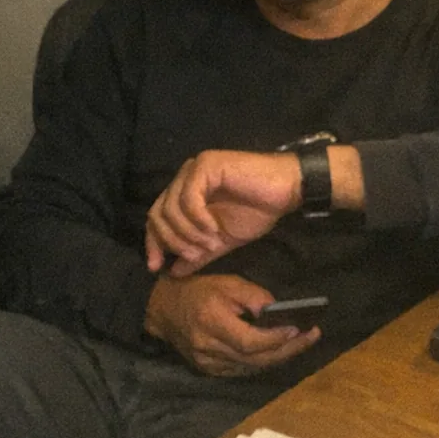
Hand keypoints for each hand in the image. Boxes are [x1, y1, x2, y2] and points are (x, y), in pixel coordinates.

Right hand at [143, 273, 320, 375]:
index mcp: (212, 322)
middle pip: (256, 359)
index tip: (301, 329)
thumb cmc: (196, 290)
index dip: (277, 338)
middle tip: (311, 337)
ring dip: (278, 357)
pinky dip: (261, 361)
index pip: (251, 341)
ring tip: (300, 343)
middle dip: (288, 349)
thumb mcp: (225, 283)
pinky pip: (242, 370)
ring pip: (251, 367)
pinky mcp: (208, 369)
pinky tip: (276, 351)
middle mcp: (209, 347)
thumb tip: (278, 312)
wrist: (161, 308)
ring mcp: (208, 363)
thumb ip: (254, 296)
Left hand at [145, 150, 301, 276]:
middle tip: (192, 255)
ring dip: (188, 232)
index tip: (156, 268)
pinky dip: (198, 218)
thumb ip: (197, 254)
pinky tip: (213, 228)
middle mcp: (183, 179)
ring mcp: (193, 169)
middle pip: (158, 213)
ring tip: (209, 244)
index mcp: (183, 193)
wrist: (285, 191)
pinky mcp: (206, 164)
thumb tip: (173, 273)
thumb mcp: (221, 240)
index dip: (153, 243)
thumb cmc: (255, 211)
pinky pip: (189, 197)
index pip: (156, 218)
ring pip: (171, 207)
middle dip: (171, 240)